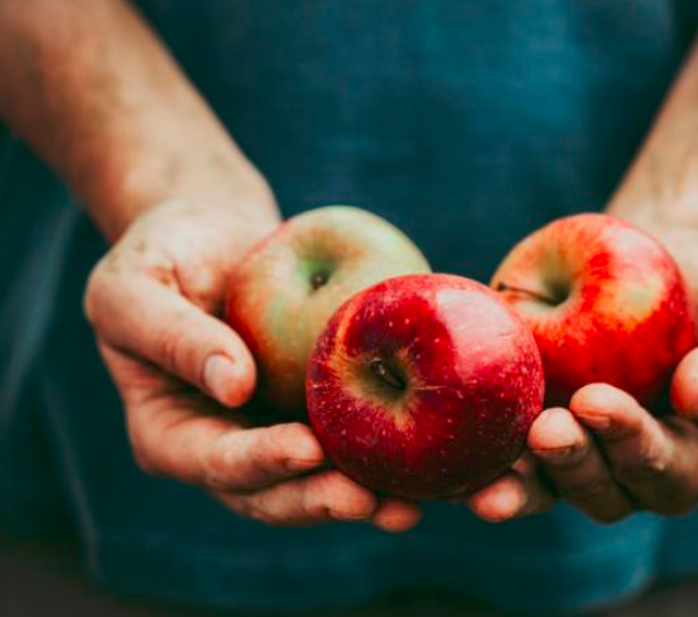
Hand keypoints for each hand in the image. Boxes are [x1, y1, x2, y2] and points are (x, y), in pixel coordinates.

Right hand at [84, 199, 419, 531]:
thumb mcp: (133, 288)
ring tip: (408, 505)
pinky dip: (382, 454)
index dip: (259, 462)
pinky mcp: (313, 409)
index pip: (213, 461)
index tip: (306, 449)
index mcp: (170, 433)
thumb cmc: (159, 255)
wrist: (211, 235)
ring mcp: (271, 431)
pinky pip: (347, 437)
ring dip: (361, 496)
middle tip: (371, 501)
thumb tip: (234, 385)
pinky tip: (424, 458)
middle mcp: (224, 445)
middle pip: (271, 492)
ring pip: (316, 479)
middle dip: (320, 499)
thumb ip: (172, 336)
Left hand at [467, 226, 697, 522]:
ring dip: (515, 484)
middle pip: (599, 492)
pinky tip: (450, 450)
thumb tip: (695, 396)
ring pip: (542, 485)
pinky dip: (474, 455)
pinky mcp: (525, 413)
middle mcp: (622, 461)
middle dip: (571, 466)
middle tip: (546, 428)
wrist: (660, 257)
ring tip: (486, 477)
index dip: (632, 446)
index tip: (598, 402)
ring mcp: (570, 443)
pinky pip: (498, 447)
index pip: (663, 471)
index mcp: (685, 453)